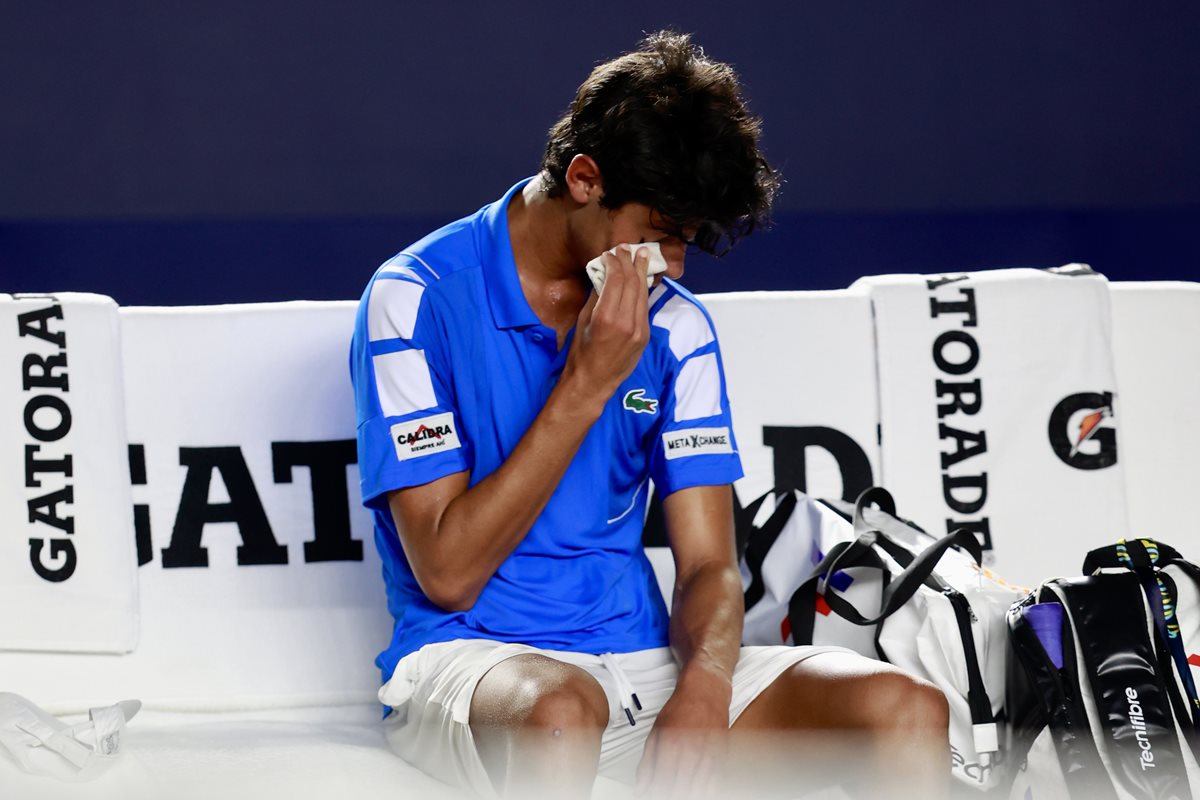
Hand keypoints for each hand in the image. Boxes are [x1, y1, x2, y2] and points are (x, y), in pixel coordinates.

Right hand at [564, 245, 650, 400]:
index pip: (617, 280)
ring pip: (643, 294)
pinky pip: (644, 307)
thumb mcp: (583, 321)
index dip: (614, 262)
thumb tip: (603, 276)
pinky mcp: (644, 336)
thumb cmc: (580, 354)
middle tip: (629, 248)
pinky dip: (643, 291)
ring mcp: (639, 330)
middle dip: (631, 262)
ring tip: (643, 256)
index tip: (610, 253)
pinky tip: (642, 280)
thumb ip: (596, 297)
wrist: (593, 383)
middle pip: (633, 283)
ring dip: (642, 273)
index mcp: (606, 318)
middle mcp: (626, 322)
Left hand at [636, 668, 731, 799]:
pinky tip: (696, 790)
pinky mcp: (721, 758)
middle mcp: (691, 754)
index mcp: (670, 747)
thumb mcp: (656, 732)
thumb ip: (648, 762)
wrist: (706, 690)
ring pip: (698, 791)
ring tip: (676, 792)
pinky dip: (704, 791)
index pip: (660, 784)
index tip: (649, 794)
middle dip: (669, 795)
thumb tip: (642, 785)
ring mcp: (708, 757)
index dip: (653, 794)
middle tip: (662, 794)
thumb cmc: (681, 708)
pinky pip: (714, 784)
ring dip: (687, 794)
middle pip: (679, 791)